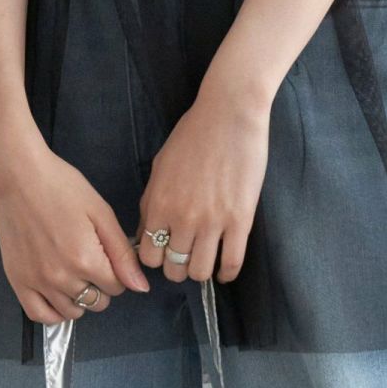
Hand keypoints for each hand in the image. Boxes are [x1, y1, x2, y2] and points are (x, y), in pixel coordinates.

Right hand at [0, 131, 149, 323]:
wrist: (16, 175)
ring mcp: (38, 282)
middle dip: (100, 286)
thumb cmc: (60, 187)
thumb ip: (122, 253)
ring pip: (72, 312)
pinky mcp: (18, 281)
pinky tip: (58, 298)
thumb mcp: (100, 213)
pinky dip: (53, 313)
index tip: (106, 256)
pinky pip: (40, 315)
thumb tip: (140, 287)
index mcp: (86, 260)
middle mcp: (62, 278)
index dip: (117, 273)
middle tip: (89, 261)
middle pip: (97, 302)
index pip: (117, 287)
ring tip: (73, 275)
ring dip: (79, 299)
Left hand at [138, 81, 269, 284]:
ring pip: (200, 272)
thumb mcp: (160, 167)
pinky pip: (231, 264)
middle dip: (178, 268)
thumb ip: (151, 203)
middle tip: (186, 258)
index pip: (149, 257)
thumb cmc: (193, 135)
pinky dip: (226, 273)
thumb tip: (146, 234)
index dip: (156, 260)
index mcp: (159, 205)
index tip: (165, 253)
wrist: (229, 114)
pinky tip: (224, 270)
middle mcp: (182, 218)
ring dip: (200, 271)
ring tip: (205, 261)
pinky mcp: (240, 221)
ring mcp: (212, 222)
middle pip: (174, 269)